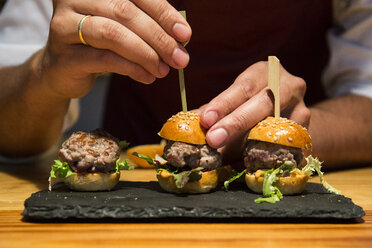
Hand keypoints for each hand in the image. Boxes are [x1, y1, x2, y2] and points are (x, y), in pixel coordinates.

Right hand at [41, 0, 191, 98]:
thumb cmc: (100, 44)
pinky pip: (105, 59)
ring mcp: (65, 25)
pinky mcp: (64, 55)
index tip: (185, 34)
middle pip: (125, 13)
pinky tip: (147, 77)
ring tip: (164, 70)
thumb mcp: (124, 28)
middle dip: (159, 38)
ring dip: (146, 54)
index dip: (163, 14)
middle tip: (180, 58)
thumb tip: (181, 36)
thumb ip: (148, 25)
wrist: (63, 69)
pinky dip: (132, 69)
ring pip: (114, 35)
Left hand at [199, 61, 309, 161]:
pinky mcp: (308, 132)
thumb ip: (213, 114)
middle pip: (264, 102)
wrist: (287, 115)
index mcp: (265, 72)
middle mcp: (289, 85)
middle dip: (236, 122)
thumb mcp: (233, 104)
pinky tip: (252, 163)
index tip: (206, 120)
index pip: (244, 86)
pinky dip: (269, 154)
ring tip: (228, 153)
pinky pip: (289, 145)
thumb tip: (188, 125)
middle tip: (213, 139)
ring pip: (278, 125)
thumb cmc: (252, 107)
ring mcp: (303, 108)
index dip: (224, 103)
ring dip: (251, 141)